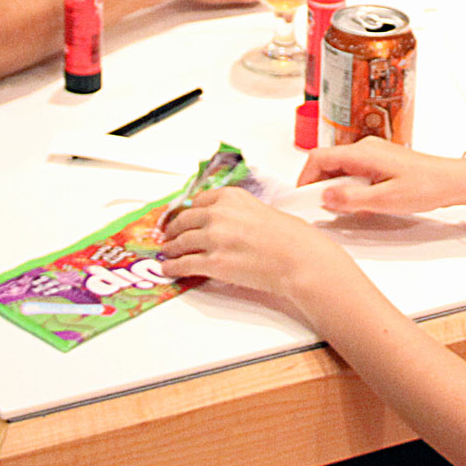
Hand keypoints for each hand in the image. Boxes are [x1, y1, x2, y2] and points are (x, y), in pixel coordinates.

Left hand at [159, 186, 351, 307]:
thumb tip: (227, 224)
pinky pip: (183, 264)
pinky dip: (172, 267)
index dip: (186, 211)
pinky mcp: (213, 263)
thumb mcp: (262, 210)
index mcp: (232, 197)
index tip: (182, 216)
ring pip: (180, 242)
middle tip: (168, 234)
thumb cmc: (291, 237)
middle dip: (174, 229)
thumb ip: (239, 213)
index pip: (198, 201)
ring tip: (167, 253)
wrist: (298, 259)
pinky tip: (168, 268)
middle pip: (184, 220)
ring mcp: (214, 238)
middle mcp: (219, 214)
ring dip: (171, 249)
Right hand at [299, 137, 465, 215]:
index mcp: (362, 152)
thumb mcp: (385, 199)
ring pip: (340, 169)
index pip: (318, 158)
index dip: (304, 178)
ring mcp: (372, 155)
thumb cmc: (427, 186)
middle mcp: (364, 149)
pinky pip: (354, 173)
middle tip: (321, 208)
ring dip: (335, 189)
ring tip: (346, 209)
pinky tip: (362, 205)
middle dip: (318, 186)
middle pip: (327, 163)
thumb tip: (325, 198)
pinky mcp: (380, 164)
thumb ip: (351, 199)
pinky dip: (350, 189)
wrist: (453, 181)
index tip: (300, 198)